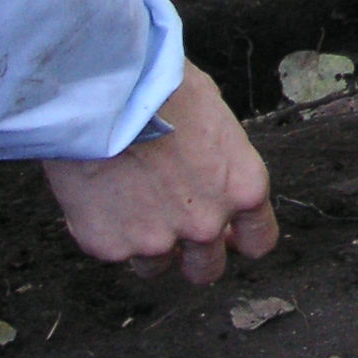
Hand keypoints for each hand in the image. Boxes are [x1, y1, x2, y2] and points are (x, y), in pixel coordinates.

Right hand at [40, 65, 277, 284]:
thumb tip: (213, 172)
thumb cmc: (157, 88)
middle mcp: (205, 223)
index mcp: (241, 188)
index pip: (259, 241)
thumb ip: (220, 159)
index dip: (240, 238)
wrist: (100, 93)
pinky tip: (99, 194)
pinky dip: (105, 229)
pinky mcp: (109, 245)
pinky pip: (112, 249)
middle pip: (208, 269)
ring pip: (156, 266)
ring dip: (146, 243)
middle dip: (193, 255)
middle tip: (172, 225)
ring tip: (128, 201)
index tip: (228, 235)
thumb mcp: (212, 113)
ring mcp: (156, 240)